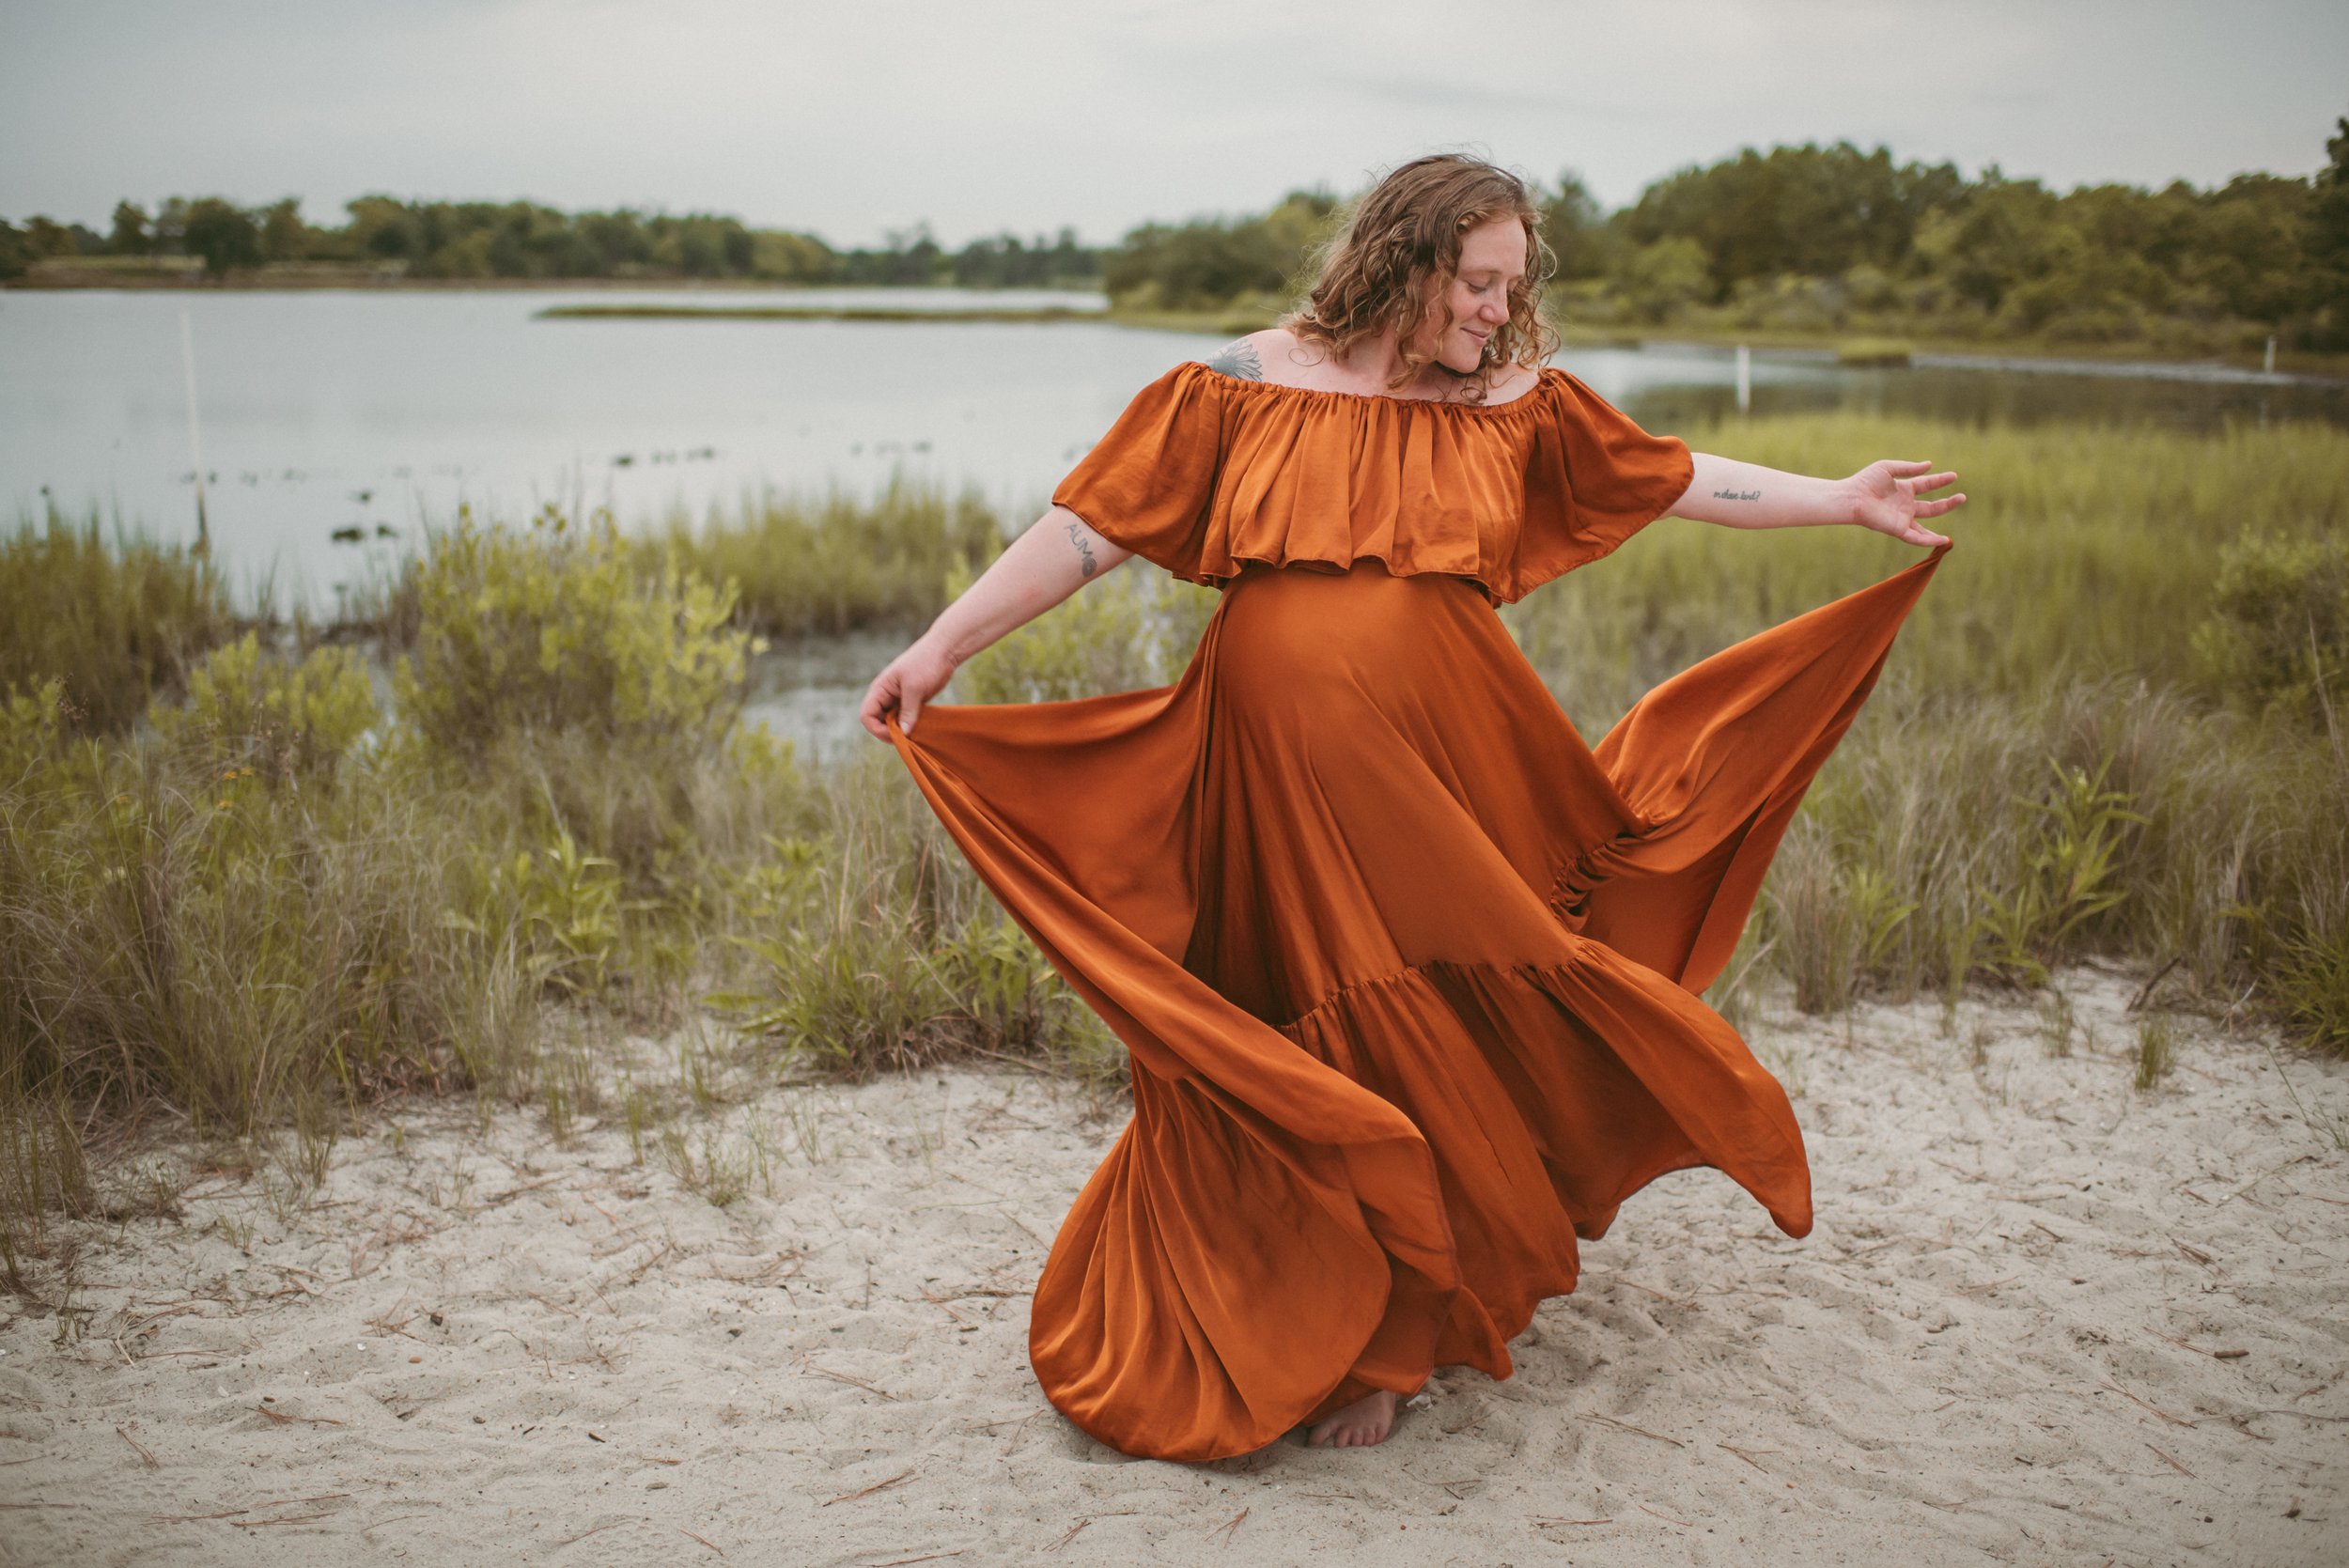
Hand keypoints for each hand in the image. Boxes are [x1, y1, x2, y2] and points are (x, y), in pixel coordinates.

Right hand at [859, 638, 957, 739]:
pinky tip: (921, 728)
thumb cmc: (925, 663)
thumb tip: (903, 733)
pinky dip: (910, 726)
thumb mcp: (915, 688)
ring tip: (915, 733)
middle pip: (877, 723)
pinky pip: (904, 720)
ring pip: (892, 723)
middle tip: (908, 737)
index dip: (877, 729)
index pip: (867, 716)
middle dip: (889, 733)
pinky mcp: (910, 703)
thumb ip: (908, 711)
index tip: (897, 734)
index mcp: (880, 690)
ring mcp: (897, 700)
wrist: (943, 651)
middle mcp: (885, 697)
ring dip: (901, 731)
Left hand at [1844, 460, 1964, 547]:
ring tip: (1952, 535)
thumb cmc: (1865, 481)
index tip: (1954, 476)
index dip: (1940, 481)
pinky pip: (1915, 537)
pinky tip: (1942, 540)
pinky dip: (1928, 540)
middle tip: (1963, 497)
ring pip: (1925, 527)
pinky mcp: (1897, 529)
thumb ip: (1909, 468)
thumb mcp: (1889, 468)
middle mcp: (1905, 505)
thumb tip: (1929, 465)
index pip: (1927, 485)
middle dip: (1947, 503)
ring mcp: (1902, 518)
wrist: (1852, 497)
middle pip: (1931, 507)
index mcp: (1903, 489)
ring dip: (1938, 530)